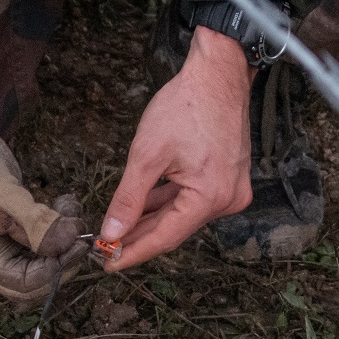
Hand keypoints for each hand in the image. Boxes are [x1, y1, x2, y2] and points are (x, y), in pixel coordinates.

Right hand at [0, 52, 88, 305]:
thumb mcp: (0, 192)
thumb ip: (35, 220)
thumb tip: (69, 242)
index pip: (26, 284)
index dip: (57, 267)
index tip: (80, 244)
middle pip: (37, 276)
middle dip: (62, 251)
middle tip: (78, 221)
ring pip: (42, 260)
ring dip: (62, 236)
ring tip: (68, 205)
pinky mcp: (8, 241)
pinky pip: (37, 245)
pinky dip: (53, 227)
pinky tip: (60, 203)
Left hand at [101, 26, 254, 270]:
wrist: (217, 75)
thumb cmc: (185, 107)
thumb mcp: (147, 154)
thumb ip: (129, 198)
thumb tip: (112, 232)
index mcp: (210, 197)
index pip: (165, 238)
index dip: (133, 252)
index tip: (107, 263)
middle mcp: (227, 200)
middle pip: (175, 229)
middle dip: (139, 237)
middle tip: (107, 248)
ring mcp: (232, 190)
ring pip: (183, 215)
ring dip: (152, 220)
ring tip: (119, 230)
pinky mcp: (230, 179)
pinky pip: (194, 201)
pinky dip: (169, 203)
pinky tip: (145, 207)